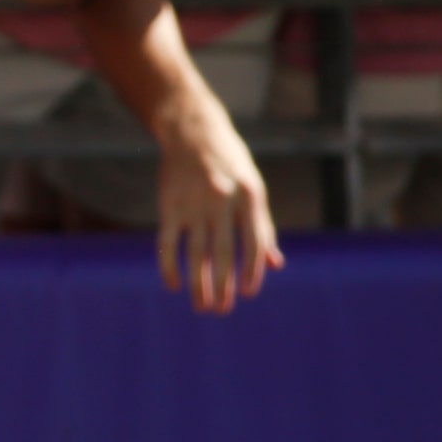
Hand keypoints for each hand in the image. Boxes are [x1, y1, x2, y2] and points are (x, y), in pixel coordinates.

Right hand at [155, 89, 281, 313]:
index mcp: (249, 195)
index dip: (252, 270)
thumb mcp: (253, 188)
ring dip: (198, 283)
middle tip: (222, 310)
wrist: (192, 131)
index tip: (248, 293)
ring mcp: (192, 202)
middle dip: (224, 285)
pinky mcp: (168, 204)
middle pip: (224, 252)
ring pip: (195, 252)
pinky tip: (174, 285)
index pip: (254, 242)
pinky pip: (167, 242)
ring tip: (201, 306)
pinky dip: (169, 266)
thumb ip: (262, 226)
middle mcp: (221, 199)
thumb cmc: (230, 164)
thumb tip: (274, 265)